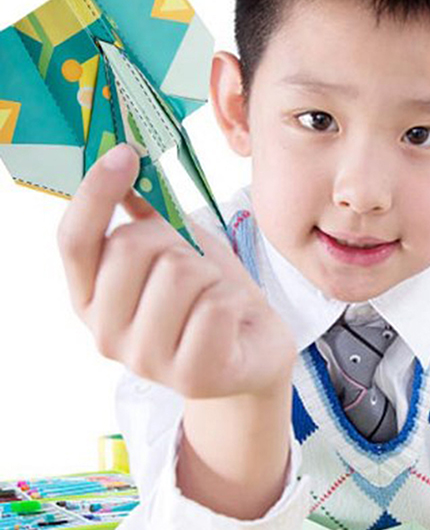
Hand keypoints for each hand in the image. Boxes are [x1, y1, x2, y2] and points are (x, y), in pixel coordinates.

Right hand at [57, 143, 296, 399]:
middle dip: (176, 243)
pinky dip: (234, 302)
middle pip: (132, 247)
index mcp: (91, 300)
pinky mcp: (190, 375)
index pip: (74, 241)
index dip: (95, 192)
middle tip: (197, 269)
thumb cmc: (213, 301)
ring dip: (211, 275)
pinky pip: (216, 306)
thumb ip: (148, 216)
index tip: (126, 153)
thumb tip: (121, 157)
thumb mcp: (179, 251)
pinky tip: (232, 322)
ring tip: (216, 299)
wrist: (255, 355)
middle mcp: (105, 334)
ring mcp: (145, 361)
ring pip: (178, 273)